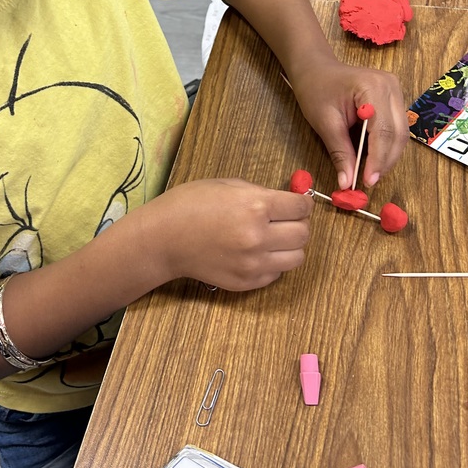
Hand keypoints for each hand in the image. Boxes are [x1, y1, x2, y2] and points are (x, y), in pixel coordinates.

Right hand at [148, 178, 312, 290]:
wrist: (163, 238)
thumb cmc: (190, 204)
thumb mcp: (228, 185)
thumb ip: (261, 193)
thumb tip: (288, 199)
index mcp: (255, 206)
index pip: (301, 207)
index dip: (302, 202)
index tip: (299, 203)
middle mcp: (258, 237)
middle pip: (303, 234)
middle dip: (299, 223)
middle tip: (287, 219)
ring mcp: (253, 263)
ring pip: (297, 258)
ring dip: (291, 246)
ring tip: (275, 238)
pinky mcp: (246, 282)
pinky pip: (277, 273)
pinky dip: (274, 263)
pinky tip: (257, 252)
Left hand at [289, 58, 407, 189]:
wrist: (316, 69)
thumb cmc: (316, 89)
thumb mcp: (324, 122)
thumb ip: (340, 152)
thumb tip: (347, 183)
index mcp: (373, 87)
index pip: (383, 130)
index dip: (378, 159)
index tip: (368, 181)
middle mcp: (391, 87)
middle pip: (398, 133)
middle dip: (385, 161)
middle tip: (369, 182)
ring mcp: (396, 91)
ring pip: (400, 133)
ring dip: (388, 156)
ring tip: (370, 173)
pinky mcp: (394, 99)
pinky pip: (396, 128)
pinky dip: (386, 146)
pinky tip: (373, 159)